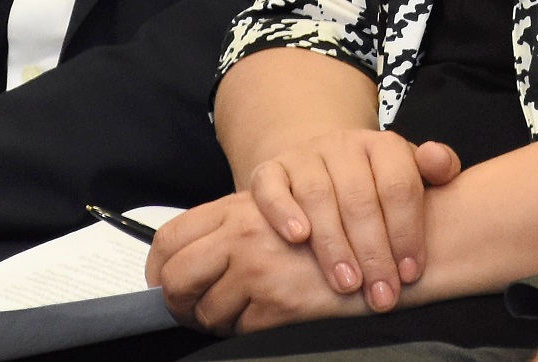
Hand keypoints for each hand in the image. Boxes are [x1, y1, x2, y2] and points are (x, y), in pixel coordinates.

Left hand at [148, 190, 367, 333]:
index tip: (162, 286)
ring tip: (240, 313)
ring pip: (205, 311)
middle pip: (175, 278)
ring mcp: (257, 269)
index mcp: (235, 207)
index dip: (158, 269)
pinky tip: (269, 317)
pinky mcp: (277, 303)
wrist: (379, 248)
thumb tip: (189, 262)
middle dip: (176, 304)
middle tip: (191, 311)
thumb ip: (234, 227)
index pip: (169, 238)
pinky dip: (247, 330)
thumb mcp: (275, 212)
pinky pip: (239, 330)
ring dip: (216, 320)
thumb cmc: (331, 229)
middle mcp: (240, 234)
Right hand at [243, 127, 460, 308]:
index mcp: (382, 145)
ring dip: (333, 244)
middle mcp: (342, 145)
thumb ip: (438, 169)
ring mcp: (304, 156)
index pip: (398, 185)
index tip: (411, 274)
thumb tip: (439, 162)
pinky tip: (297, 238)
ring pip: (317, 196)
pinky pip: (270, 187)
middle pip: (359, 198)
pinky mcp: (270, 171)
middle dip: (373, 252)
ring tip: (348, 284)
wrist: (325, 168)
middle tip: (382, 295)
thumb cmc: (377, 186)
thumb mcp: (411, 175)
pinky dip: (282, 211)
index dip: (407, 232)